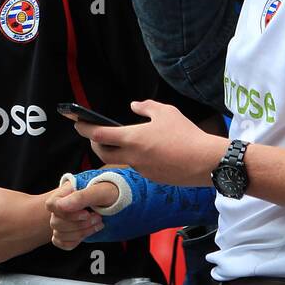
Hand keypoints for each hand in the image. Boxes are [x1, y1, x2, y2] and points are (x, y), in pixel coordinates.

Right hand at [46, 179, 119, 249]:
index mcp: (65, 192)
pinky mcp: (68, 232)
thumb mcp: (101, 191)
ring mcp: (64, 220)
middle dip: (79, 224)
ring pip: (59, 234)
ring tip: (98, 224)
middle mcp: (61, 206)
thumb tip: (61, 206)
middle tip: (98, 218)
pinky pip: (62, 243)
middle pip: (55, 222)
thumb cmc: (111, 193)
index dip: (67, 214)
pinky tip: (88, 233)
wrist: (122, 201)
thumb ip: (81, 197)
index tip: (86, 213)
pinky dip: (74, 242)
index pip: (52, 205)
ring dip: (81, 233)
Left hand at [75, 100, 225, 186]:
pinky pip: (139, 167)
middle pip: (102, 153)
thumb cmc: (186, 134)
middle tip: (96, 136)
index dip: (84, 128)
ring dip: (118, 152)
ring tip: (123, 141)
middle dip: (95, 145)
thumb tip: (133, 105)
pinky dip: (137, 159)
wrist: (208, 162)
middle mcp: (132, 156)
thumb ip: (146, 107)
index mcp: (132, 138)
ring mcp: (142, 169)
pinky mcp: (154, 178)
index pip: (98, 134)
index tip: (77, 123)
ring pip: (122, 161)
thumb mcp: (166, 112)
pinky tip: (149, 152)